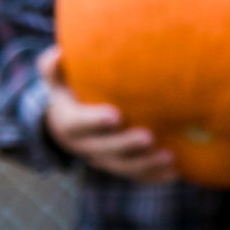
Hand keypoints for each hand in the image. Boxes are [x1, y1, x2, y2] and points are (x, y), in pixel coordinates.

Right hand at [39, 47, 177, 183]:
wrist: (69, 125)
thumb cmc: (69, 93)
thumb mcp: (57, 80)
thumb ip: (53, 67)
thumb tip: (58, 53)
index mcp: (68, 124)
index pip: (78, 125)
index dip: (95, 122)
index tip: (115, 115)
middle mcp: (85, 146)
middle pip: (105, 151)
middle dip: (127, 146)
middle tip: (149, 137)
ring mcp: (103, 160)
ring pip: (123, 168)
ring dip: (147, 165)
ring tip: (170, 157)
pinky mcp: (120, 167)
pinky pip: (137, 176)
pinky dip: (156, 176)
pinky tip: (176, 171)